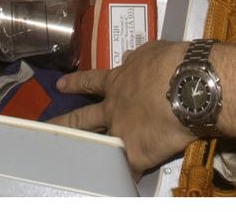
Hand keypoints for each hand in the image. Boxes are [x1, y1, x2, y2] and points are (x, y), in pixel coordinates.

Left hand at [50, 39, 192, 176]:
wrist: (188, 87)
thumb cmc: (171, 63)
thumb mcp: (151, 52)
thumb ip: (138, 58)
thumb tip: (131, 57)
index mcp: (117, 82)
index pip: (90, 82)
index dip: (75, 83)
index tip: (61, 85)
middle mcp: (113, 108)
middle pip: (82, 118)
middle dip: (63, 124)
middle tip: (47, 128)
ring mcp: (122, 132)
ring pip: (99, 147)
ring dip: (89, 155)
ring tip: (74, 165)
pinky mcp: (137, 153)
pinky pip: (129, 170)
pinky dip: (127, 176)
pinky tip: (123, 183)